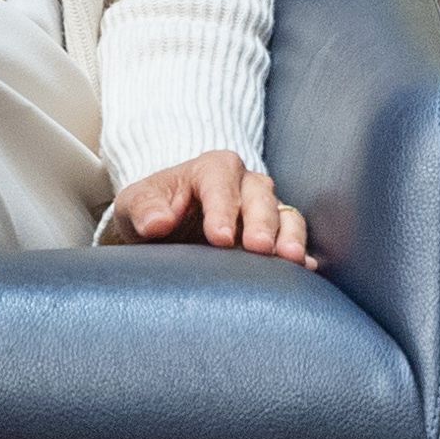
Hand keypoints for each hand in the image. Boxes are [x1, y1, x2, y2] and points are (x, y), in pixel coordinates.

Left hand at [105, 150, 312, 266]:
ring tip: (290, 259)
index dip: (222, 207)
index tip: (219, 237)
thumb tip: (157, 222)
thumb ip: (143, 209)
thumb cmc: (152, 210)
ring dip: (289, 236)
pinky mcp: (276, 234)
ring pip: (285, 215)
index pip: (221, 181)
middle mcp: (246, 184)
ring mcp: (265, 209)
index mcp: (212, 168)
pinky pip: (295, 239)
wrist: (165, 227)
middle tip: (259, 249)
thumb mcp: (135, 205)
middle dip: (261, 222)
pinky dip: (301, 254)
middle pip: (260, 196)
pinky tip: (304, 270)